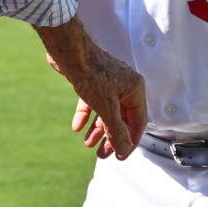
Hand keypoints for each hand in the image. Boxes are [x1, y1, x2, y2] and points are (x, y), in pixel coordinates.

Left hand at [36, 18, 146, 159]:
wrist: (69, 51)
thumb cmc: (91, 73)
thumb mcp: (107, 108)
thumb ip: (116, 130)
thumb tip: (123, 149)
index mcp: (135, 89)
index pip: (138, 121)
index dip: (130, 140)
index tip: (120, 155)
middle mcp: (124, 85)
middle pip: (121, 118)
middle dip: (111, 137)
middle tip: (102, 154)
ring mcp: (108, 82)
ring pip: (106, 111)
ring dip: (98, 129)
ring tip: (88, 144)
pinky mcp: (92, 80)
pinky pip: (92, 102)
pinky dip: (86, 115)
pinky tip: (77, 127)